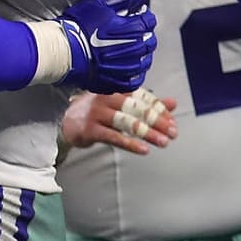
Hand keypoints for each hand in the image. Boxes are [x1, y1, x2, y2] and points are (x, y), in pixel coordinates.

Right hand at [58, 0, 157, 93]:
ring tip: (130, 48)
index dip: (143, 16)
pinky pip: (133, 81)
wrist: (64, 50)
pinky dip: (134, 74)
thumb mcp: (101, 3)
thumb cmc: (80, 26)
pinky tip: (127, 68)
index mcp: (133, 29)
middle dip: (144, 34)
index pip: (149, 21)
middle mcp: (134, 49)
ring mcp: (126, 68)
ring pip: (144, 61)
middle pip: (149, 41)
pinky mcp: (115, 81)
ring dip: (141, 54)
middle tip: (132, 31)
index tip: (136, 15)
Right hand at [62, 88, 177, 155]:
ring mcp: (98, 113)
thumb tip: (173, 103)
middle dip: (157, 121)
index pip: (143, 97)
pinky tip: (143, 150)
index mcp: (117, 90)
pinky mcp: (90, 129)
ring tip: (163, 142)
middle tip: (173, 132)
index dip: (159, 109)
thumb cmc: (98, 112)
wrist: (67, 122)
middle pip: (137, 108)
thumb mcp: (122, 105)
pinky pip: (113, 136)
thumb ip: (147, 104)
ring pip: (127, 122)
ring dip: (147, 133)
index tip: (172, 122)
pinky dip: (129, 143)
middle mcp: (108, 98)